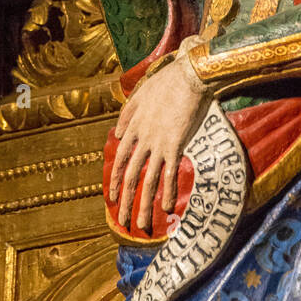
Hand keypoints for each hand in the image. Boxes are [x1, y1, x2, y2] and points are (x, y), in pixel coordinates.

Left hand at [111, 58, 209, 230]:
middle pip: (130, 176)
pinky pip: (170, 174)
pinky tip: (168, 208)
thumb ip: (126, 115)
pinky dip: (168, 192)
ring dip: (142, 205)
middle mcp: (142, 139)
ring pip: (147, 180)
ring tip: (139, 224)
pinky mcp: (175, 145)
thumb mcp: (139, 94)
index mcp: (132, 127)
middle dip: (125, 201)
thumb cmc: (167, 81)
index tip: (112, 197)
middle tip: (122, 221)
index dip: (114, 180)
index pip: (119, 160)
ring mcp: (157, 144)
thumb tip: (117, 133)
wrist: (188, 75)